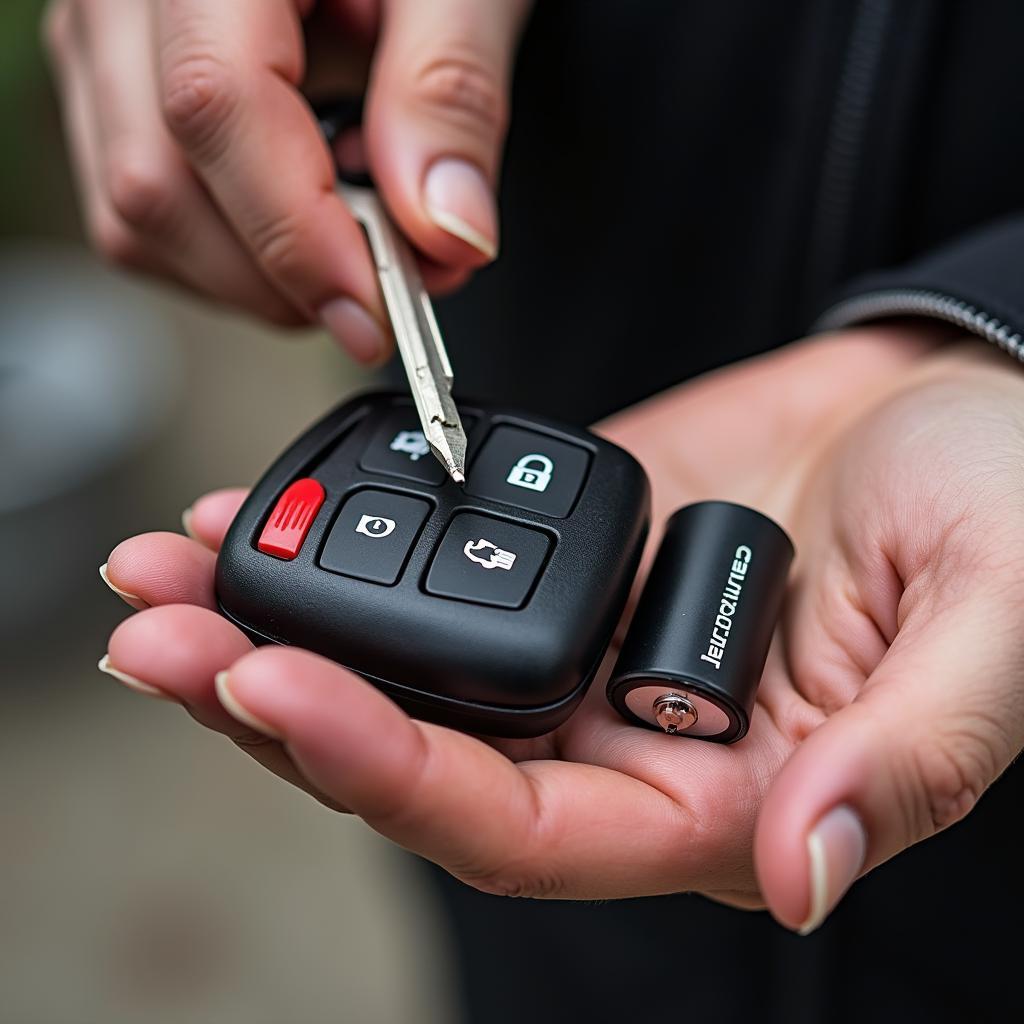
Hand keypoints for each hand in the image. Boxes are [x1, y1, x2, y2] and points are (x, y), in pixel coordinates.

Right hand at [43, 0, 529, 360]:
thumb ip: (449, 95)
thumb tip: (444, 234)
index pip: (215, 107)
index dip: (298, 233)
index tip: (378, 309)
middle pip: (159, 184)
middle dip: (284, 278)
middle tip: (392, 290)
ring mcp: (103, 41)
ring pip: (138, 215)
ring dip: (258, 273)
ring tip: (353, 234)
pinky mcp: (114, 86)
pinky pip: (146, 207)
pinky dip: (233, 248)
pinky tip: (302, 208)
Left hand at [97, 328, 1023, 931]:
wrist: (962, 407)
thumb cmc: (997, 515)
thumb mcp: (986, 627)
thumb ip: (903, 756)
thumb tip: (804, 867)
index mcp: (715, 790)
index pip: (521, 824)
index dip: (385, 767)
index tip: (265, 684)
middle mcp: (622, 730)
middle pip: (418, 753)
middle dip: (274, 700)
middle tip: (149, 633)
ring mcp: (581, 635)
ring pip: (401, 662)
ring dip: (276, 617)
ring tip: (164, 566)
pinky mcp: (561, 545)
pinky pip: (432, 558)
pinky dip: (343, 543)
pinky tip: (253, 518)